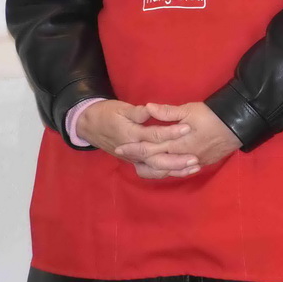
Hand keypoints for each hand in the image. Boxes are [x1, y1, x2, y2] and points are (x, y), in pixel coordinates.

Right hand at [74, 99, 192, 162]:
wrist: (88, 125)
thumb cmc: (107, 114)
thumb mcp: (121, 108)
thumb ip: (138, 112)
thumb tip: (151, 108)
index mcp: (130, 134)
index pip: (153, 135)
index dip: (171, 132)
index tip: (188, 128)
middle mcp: (132, 151)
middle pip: (156, 159)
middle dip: (176, 160)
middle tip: (195, 158)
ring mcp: (132, 159)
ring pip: (154, 169)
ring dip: (174, 170)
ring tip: (193, 167)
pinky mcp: (134, 162)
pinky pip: (150, 172)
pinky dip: (165, 173)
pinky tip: (181, 171)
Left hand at [114, 102, 240, 178]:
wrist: (239, 125)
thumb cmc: (213, 116)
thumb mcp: (190, 110)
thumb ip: (168, 112)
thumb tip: (148, 108)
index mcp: (177, 143)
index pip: (150, 148)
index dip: (134, 148)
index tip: (120, 147)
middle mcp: (182, 156)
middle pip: (156, 162)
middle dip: (139, 159)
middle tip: (125, 156)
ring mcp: (193, 161)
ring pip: (168, 170)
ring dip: (153, 168)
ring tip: (140, 164)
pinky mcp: (202, 163)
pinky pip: (181, 171)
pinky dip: (169, 171)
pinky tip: (164, 168)